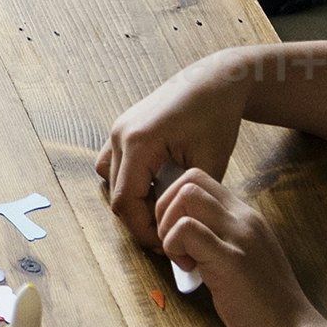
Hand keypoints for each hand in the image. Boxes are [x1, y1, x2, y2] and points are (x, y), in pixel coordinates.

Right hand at [95, 55, 252, 255]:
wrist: (214, 80)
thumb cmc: (215, 117)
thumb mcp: (208, 163)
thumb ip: (187, 198)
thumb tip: (179, 230)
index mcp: (138, 142)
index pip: (126, 201)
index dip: (143, 230)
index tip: (166, 245)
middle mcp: (120, 135)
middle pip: (116, 194)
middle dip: (139, 220)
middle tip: (167, 236)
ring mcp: (119, 129)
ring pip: (111, 180)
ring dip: (132, 200)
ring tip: (161, 212)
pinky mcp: (125, 128)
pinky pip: (116, 163)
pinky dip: (130, 180)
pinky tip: (155, 186)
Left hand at [151, 167, 319, 326]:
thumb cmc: (267, 308)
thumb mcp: (246, 261)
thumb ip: (222, 242)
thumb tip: (186, 235)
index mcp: (248, 218)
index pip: (201, 180)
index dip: (176, 201)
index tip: (177, 234)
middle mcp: (245, 219)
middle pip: (190, 179)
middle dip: (165, 207)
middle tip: (172, 243)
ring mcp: (240, 237)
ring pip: (186, 196)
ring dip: (168, 225)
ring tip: (180, 257)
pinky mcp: (230, 261)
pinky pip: (186, 230)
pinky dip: (173, 246)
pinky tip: (188, 269)